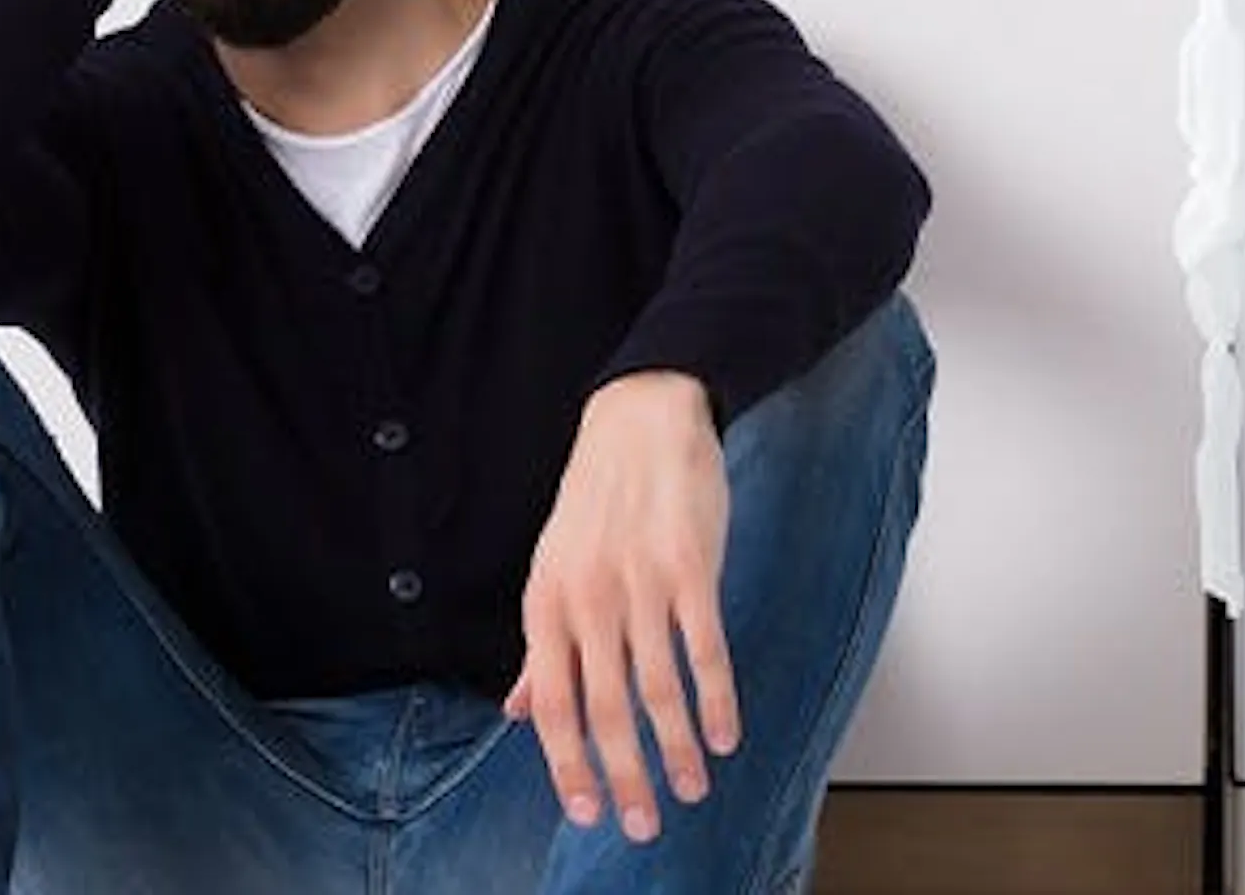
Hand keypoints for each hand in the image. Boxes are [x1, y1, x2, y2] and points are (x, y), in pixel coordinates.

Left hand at [506, 371, 736, 842]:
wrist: (639, 419)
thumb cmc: (597, 502)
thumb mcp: (553, 573)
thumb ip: (542, 648)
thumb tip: (520, 713)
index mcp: (546, 606)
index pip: (553, 706)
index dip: (569, 766)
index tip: (588, 812)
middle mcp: (587, 599)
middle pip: (605, 709)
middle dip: (626, 775)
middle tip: (644, 823)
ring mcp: (638, 582)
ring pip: (658, 687)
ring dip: (677, 748)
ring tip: (691, 789)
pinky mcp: (689, 565)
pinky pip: (704, 647)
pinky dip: (716, 698)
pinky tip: (724, 735)